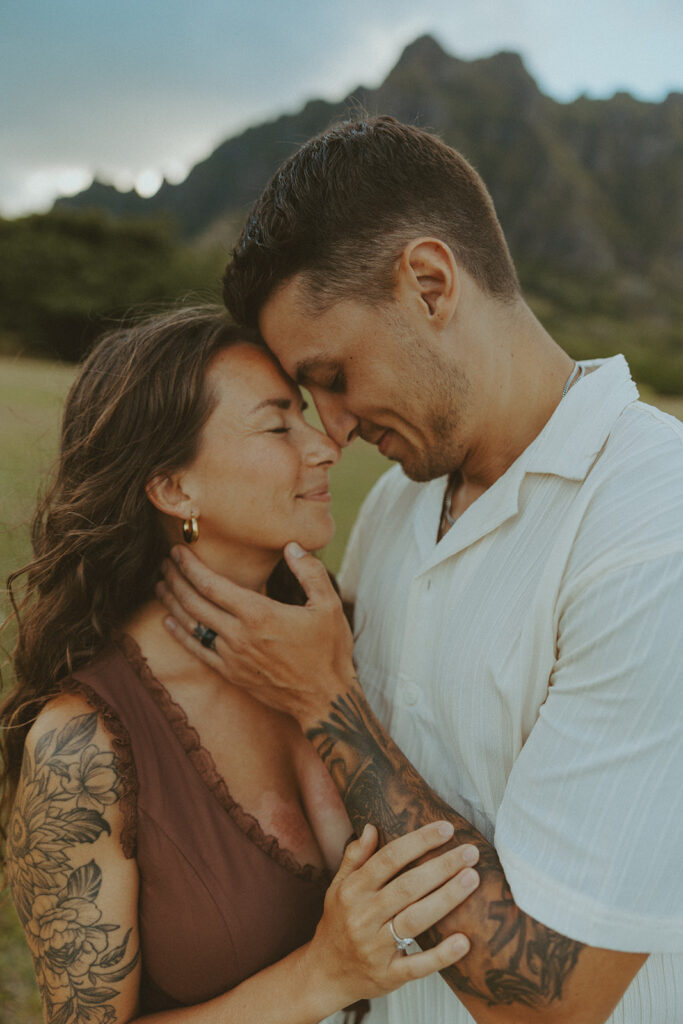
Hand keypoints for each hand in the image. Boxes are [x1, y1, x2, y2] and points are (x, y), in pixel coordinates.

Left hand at [157, 543, 355, 722]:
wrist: (325, 700)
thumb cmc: (329, 651)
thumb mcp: (329, 605)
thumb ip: (310, 572)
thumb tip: (292, 547)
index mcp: (260, 613)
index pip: (212, 585)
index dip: (190, 566)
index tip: (178, 552)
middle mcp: (239, 635)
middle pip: (195, 602)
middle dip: (176, 579)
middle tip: (164, 563)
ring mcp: (232, 657)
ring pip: (192, 626)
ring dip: (173, 603)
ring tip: (161, 586)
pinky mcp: (231, 674)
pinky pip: (198, 652)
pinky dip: (180, 635)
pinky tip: (169, 622)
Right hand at [308, 820, 478, 1010]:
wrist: (324, 974)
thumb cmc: (338, 922)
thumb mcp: (338, 886)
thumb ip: (355, 857)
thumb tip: (372, 826)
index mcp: (352, 890)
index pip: (388, 859)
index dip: (418, 842)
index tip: (446, 829)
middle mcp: (363, 916)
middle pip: (407, 887)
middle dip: (442, 867)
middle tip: (470, 852)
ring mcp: (375, 948)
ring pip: (415, 920)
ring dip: (446, 898)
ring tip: (472, 879)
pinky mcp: (388, 975)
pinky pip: (417, 965)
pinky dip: (441, 955)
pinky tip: (464, 941)